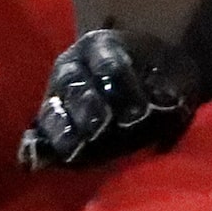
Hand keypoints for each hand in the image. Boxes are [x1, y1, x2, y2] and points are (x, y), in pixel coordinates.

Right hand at [17, 30, 199, 170]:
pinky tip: (36, 164)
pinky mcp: (50, 128)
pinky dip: (36, 150)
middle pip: (75, 86)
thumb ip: (170, 90)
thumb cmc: (163, 78)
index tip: (141, 113)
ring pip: (52, 110)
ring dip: (63, 130)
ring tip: (74, 150)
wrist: (148, 89)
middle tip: (102, 128)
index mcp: (103, 46)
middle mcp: (73, 68)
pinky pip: (36, 137)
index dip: (124, 88)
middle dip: (89, 107)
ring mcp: (57, 97)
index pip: (111, 65)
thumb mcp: (175, 75)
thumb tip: (165, 106)